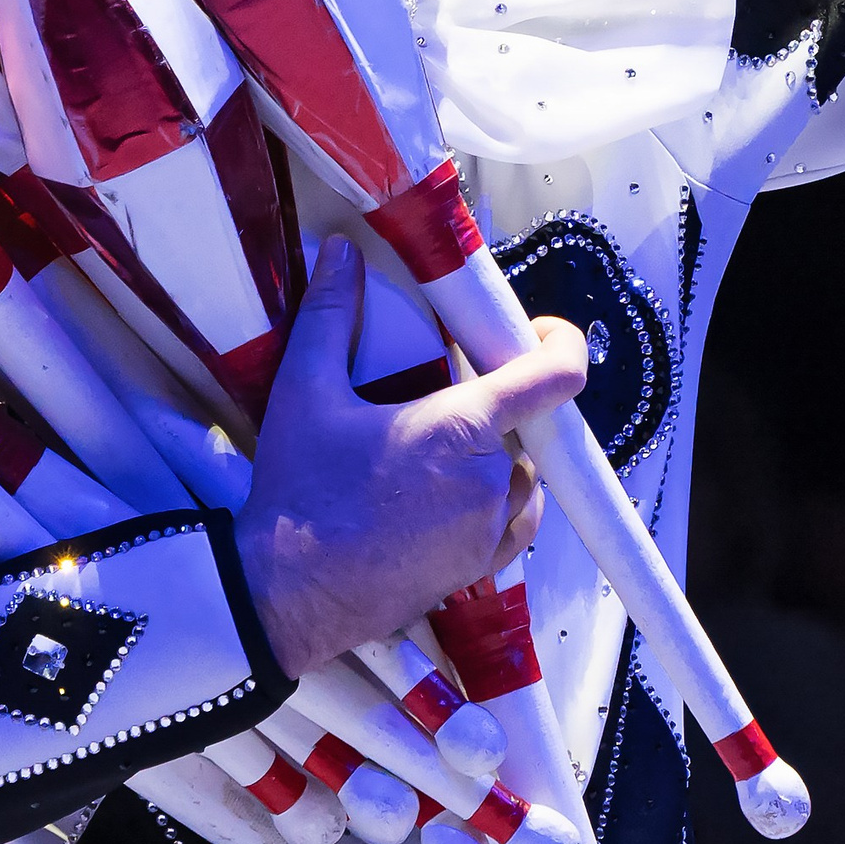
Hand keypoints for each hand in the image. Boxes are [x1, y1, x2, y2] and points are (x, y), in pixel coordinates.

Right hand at [233, 237, 587, 677]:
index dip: (561, 343)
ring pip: (521, 473)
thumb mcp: (304, 390)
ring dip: (494, 455)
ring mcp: (489, 531)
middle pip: (524, 422)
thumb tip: (340, 249)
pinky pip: (514, 521)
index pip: (554, 377)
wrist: (283, 594)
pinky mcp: (479, 570)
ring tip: (433, 451)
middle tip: (438, 399)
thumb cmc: (299, 490)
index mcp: (462, 428)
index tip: (538, 332)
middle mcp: (491, 480)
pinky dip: (495, 501)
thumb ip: (330, 312)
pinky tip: (443, 496)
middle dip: (492, 405)